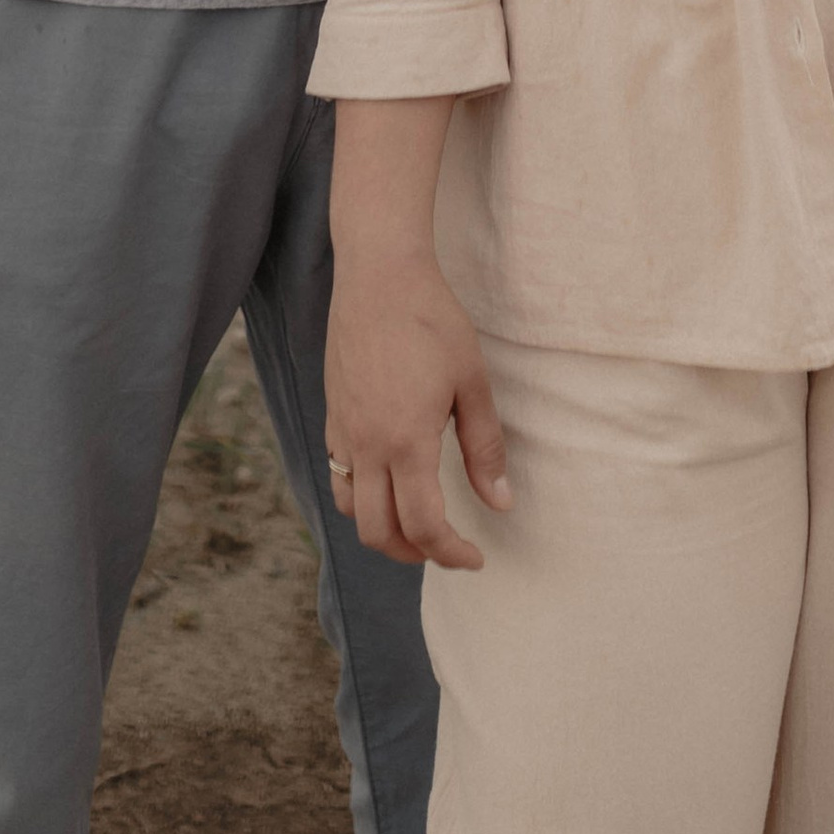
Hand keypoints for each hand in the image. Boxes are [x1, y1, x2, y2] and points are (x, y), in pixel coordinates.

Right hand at [325, 252, 510, 570]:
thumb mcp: (472, 382)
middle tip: (449, 549)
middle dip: (415, 553)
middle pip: (379, 532)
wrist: (379, 275)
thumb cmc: (432, 320)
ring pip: (352, 509)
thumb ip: (485, 448)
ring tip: (417, 524)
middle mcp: (367, 446)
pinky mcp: (332, 416)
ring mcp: (343, 432)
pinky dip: (363, 498)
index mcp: (406, 441)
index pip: (423, 525)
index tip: (475, 557)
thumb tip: (500, 503)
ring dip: (384, 529)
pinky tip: (390, 482)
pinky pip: (340, 476)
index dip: (451, 554)